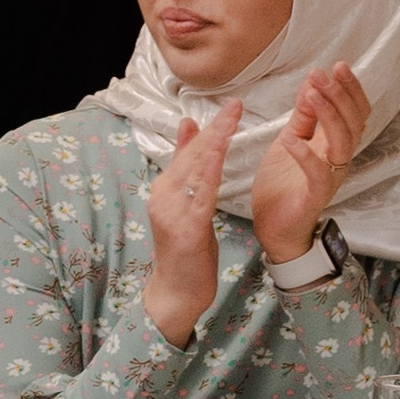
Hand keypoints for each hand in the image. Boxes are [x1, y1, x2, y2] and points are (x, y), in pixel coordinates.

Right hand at [141, 105, 241, 346]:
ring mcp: (172, 213)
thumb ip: (185, 170)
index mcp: (164, 189)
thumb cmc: (184, 250)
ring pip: (196, 171)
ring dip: (215, 144)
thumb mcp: (185, 206)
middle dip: (215, 129)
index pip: (189, 151)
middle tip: (236, 105)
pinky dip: (210, 174)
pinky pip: (200, 196)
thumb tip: (188, 126)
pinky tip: (220, 157)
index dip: (210, 128)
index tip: (230, 107)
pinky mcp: (186, 230)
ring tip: (232, 121)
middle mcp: (164, 197)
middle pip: (192, 156)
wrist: (175, 293)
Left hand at [251, 64, 368, 264]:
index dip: (350, 88)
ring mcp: (330, 177)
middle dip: (340, 94)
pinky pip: (317, 172)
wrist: (274, 228)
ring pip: (342, 142)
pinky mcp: (315, 195)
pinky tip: (291, 137)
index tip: (337, 66)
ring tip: (310, 94)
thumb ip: (303, 115)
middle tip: (323, 74)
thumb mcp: (291, 139)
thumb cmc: (283, 184)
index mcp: (333, 144)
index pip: (354, 111)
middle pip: (353, 122)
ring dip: (327, 114)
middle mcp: (337, 159)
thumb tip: (311, 83)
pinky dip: (305, 153)